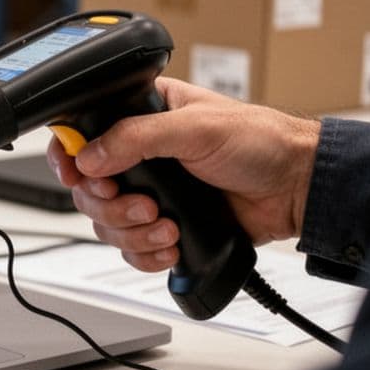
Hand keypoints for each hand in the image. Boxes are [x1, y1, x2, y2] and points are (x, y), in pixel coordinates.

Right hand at [46, 78, 320, 272]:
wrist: (298, 189)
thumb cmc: (262, 143)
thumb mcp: (196, 128)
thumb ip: (136, 137)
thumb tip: (90, 156)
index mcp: (144, 116)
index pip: (85, 134)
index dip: (71, 157)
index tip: (75, 175)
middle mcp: (141, 155)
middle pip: (89, 189)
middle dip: (111, 206)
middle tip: (142, 206)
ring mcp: (152, 192)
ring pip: (107, 223)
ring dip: (133, 232)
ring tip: (167, 227)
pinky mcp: (165, 225)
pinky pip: (132, 249)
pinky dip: (146, 253)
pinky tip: (172, 245)